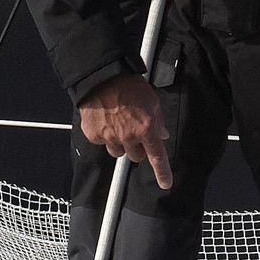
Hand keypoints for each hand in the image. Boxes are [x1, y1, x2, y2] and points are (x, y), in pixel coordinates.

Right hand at [78, 72, 172, 188]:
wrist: (101, 76)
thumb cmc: (127, 84)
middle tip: (133, 132)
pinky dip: (103, 134)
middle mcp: (128, 136)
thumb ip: (157, 120)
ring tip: (117, 123)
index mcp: (146, 128)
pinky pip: (101, 142)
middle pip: (135, 156)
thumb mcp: (151, 101)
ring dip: (119, 143)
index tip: (165, 183)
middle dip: (137, 148)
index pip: (157, 156)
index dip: (162, 172)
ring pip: (117, 151)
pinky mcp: (93, 134)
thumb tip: (162, 134)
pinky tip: (104, 119)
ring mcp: (109, 137)